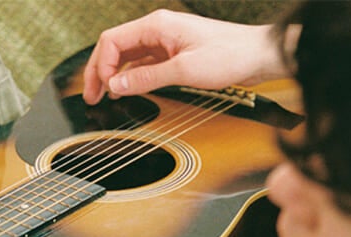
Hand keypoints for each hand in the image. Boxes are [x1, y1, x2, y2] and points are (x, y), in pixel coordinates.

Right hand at [82, 9, 291, 104]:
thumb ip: (147, 78)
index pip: (112, 41)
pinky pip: (142, 64)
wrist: (258, 56)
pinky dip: (131, 77)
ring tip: (104, 97)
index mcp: (156, 25)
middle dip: (99, 72)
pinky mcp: (172, 53)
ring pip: (127, 57)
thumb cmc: (230, 55)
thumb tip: (116, 86)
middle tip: (92, 96)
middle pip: (115, 48)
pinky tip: (127, 91)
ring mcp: (165, 41)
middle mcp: (157, 30)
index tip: (102, 89)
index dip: (101, 66)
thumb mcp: (184, 71)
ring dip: (114, 76)